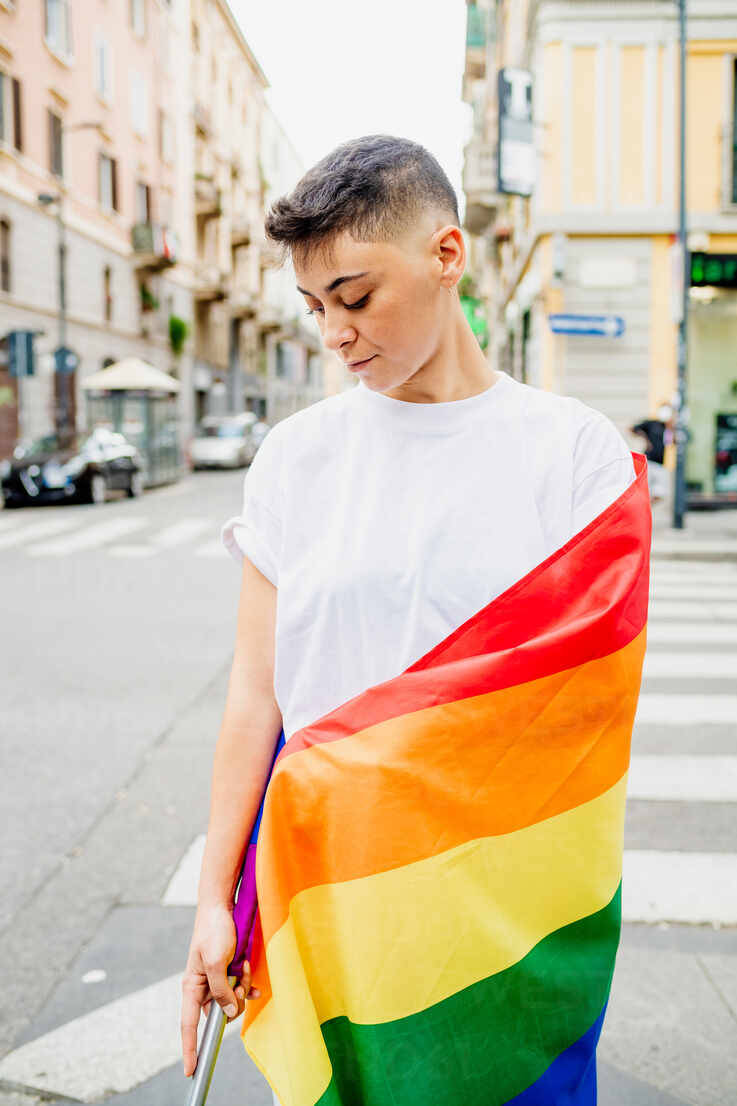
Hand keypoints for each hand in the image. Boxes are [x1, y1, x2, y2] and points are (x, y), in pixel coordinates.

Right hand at [181, 902, 260, 1076]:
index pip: (188, 1024)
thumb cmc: (214, 930)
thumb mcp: (216, 961)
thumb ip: (221, 990)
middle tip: (238, 982)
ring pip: (233, 1000)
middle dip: (234, 1002)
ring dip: (242, 987)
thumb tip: (228, 1013)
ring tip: (242, 965)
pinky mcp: (227, 972)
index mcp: (192, 986)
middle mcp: (203, 987)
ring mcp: (216, 980)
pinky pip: (239, 988)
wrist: (222, 906)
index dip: (190, 1048)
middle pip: (219, 1013)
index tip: (190, 1070)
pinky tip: (252, 978)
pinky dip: (248, 984)